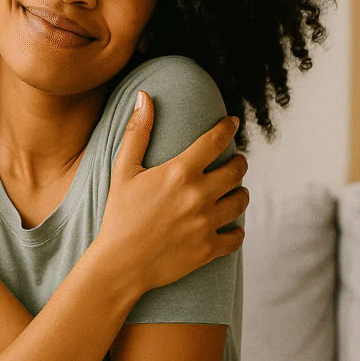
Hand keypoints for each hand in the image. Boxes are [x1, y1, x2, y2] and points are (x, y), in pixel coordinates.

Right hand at [95, 90, 247, 293]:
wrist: (119, 264)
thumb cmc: (118, 215)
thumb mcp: (123, 171)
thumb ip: (137, 132)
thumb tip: (144, 96)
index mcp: (179, 173)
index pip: (214, 140)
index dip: (227, 127)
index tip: (232, 122)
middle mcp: (198, 196)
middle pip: (236, 170)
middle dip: (238, 162)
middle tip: (235, 161)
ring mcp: (206, 223)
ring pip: (241, 200)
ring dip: (240, 192)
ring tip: (234, 191)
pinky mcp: (209, 249)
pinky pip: (237, 237)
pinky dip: (237, 231)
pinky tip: (231, 227)